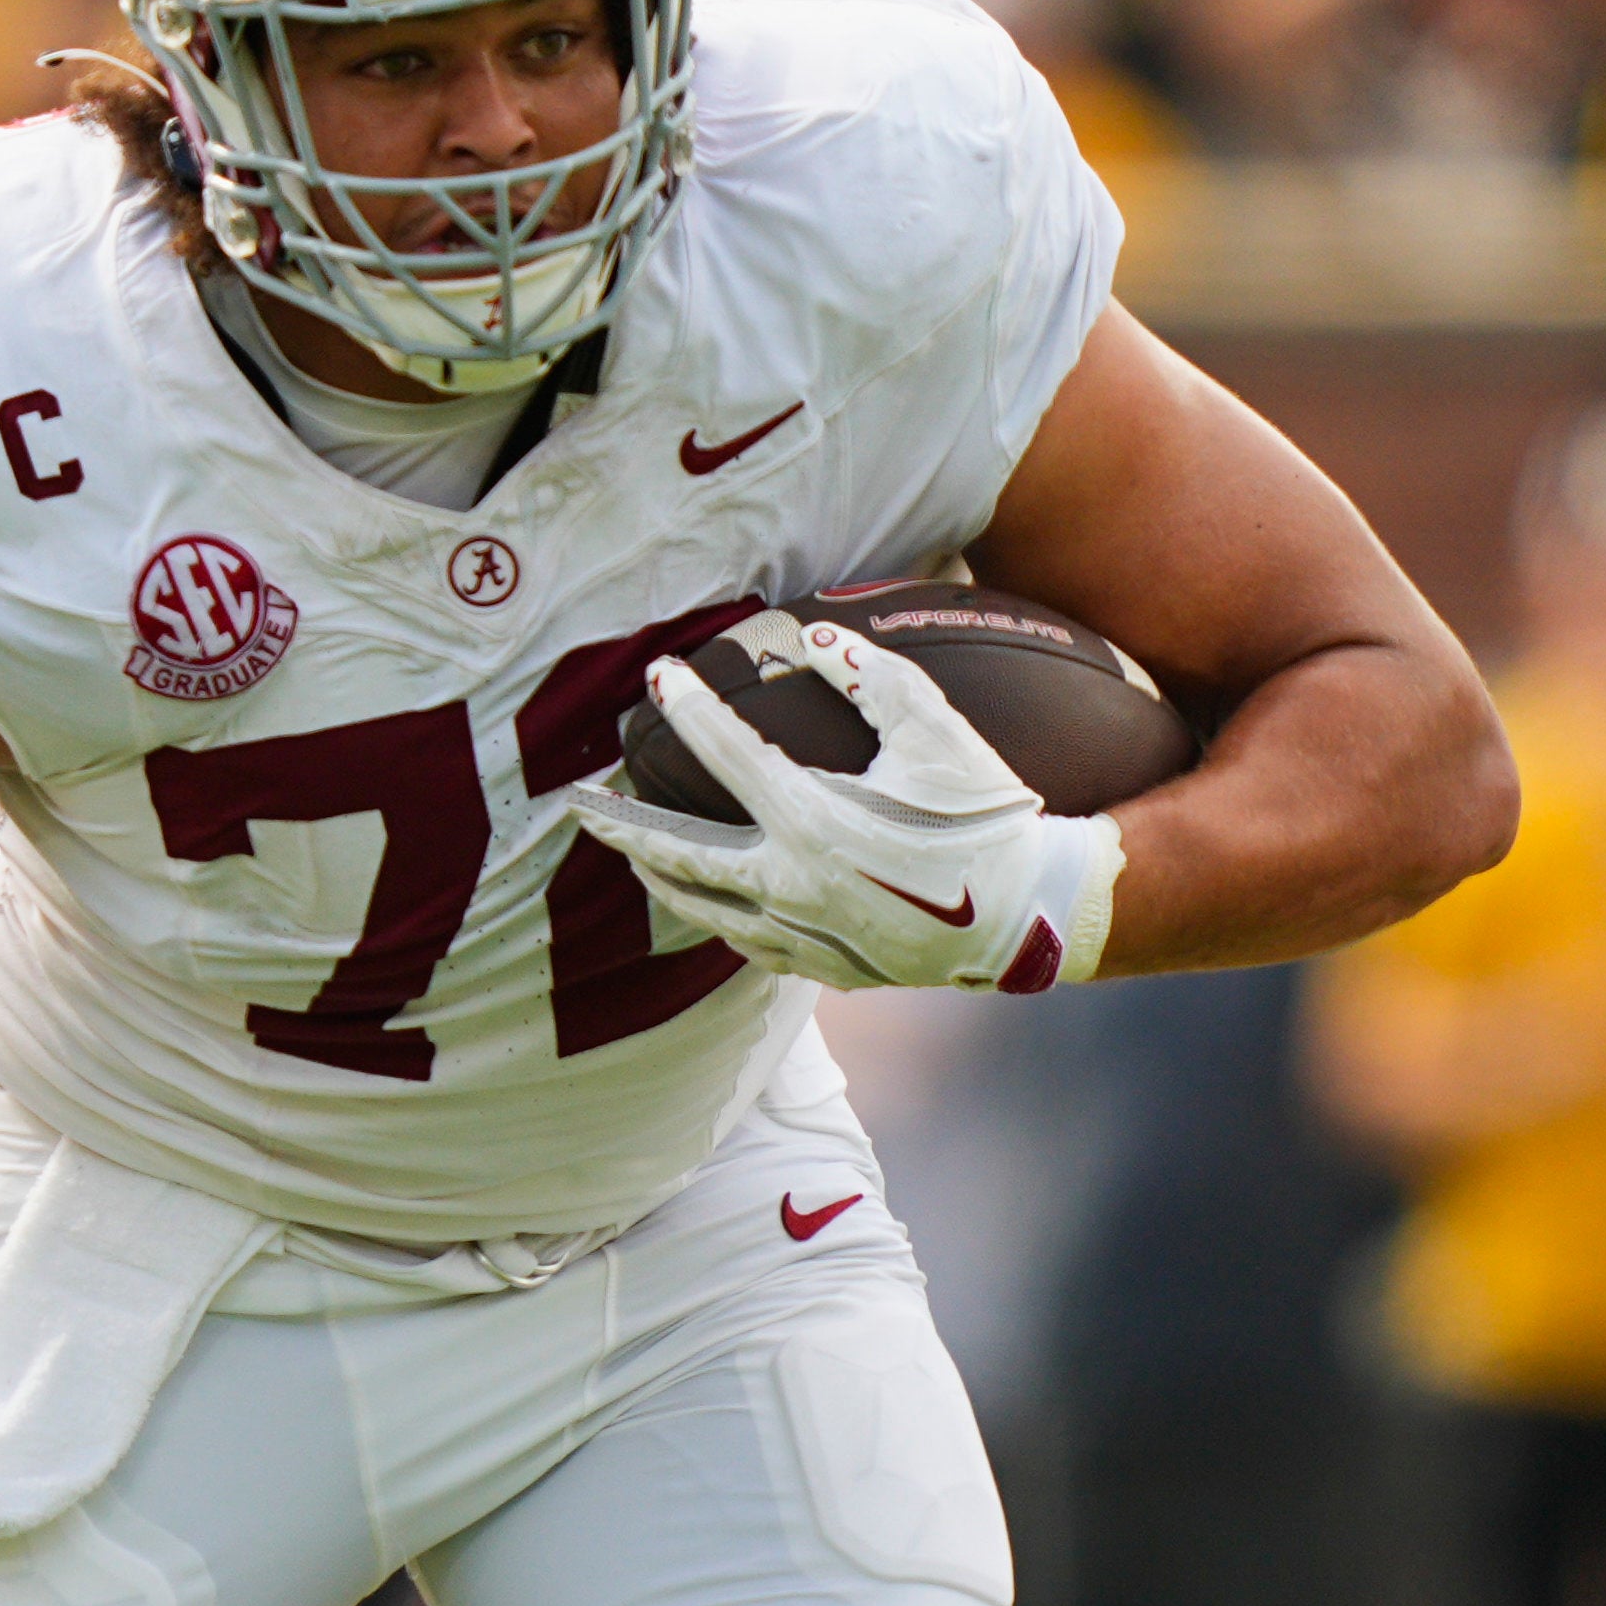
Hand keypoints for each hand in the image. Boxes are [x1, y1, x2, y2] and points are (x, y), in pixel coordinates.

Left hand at [558, 617, 1124, 996]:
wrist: (1029, 915)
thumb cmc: (984, 815)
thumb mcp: (937, 730)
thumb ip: (872, 677)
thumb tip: (810, 640)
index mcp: (810, 820)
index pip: (723, 754)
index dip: (686, 707)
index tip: (657, 675)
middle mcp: (790, 883)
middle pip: (677, 856)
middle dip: (620, 828)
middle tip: (576, 808)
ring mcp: (801, 933)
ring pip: (701, 909)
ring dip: (657, 878)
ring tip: (629, 854)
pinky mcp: (821, 964)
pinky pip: (745, 941)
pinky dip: (714, 915)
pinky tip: (707, 901)